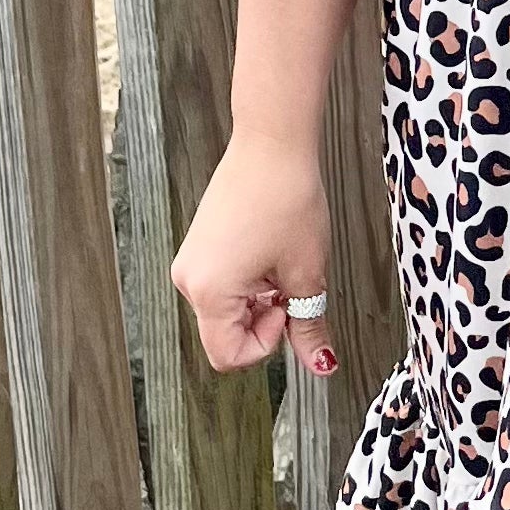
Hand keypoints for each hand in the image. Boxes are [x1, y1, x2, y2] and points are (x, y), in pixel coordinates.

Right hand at [170, 131, 338, 378]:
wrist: (272, 145)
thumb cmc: (286, 198)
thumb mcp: (306, 270)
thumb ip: (310, 325)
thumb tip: (321, 364)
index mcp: (208, 291)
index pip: (230, 357)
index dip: (268, 342)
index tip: (288, 308)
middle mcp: (188, 280)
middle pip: (226, 335)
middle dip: (264, 321)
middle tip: (290, 283)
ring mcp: (190, 263)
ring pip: (226, 311)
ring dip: (258, 301)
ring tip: (280, 262)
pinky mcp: (198, 249)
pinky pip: (221, 287)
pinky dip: (249, 283)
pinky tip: (268, 252)